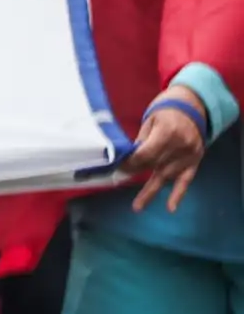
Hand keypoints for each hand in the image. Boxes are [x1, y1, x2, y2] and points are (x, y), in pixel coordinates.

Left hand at [126, 85, 207, 212]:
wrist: (193, 106)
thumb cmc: (166, 110)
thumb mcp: (150, 120)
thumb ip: (142, 140)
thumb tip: (129, 158)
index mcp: (167, 132)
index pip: (146, 154)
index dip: (131, 162)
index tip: (118, 167)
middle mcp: (181, 146)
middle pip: (154, 165)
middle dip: (136, 172)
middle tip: (118, 181)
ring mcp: (190, 155)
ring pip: (167, 175)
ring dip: (151, 190)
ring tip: (137, 206)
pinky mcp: (196, 161)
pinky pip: (186, 180)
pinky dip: (178, 194)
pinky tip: (170, 207)